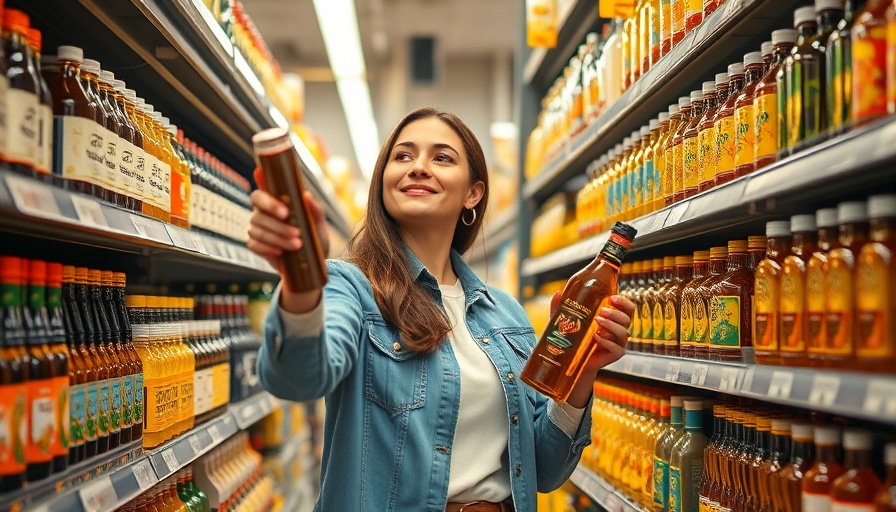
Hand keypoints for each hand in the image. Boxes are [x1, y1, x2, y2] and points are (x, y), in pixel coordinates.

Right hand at [247, 168, 329, 312]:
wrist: (313, 263)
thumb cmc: (314, 238)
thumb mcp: (319, 224)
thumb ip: (315, 210)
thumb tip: (306, 196)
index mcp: (275, 203)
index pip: (261, 192)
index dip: (262, 187)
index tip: (276, 198)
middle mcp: (262, 213)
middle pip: (257, 211)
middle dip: (277, 222)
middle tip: (296, 230)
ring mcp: (257, 229)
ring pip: (257, 229)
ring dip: (278, 237)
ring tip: (297, 244)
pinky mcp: (256, 246)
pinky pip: (254, 244)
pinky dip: (269, 247)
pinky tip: (282, 252)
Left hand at [552, 293, 634, 407]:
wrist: (573, 359)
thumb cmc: (574, 336)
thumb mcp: (567, 320)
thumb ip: (562, 307)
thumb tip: (557, 293)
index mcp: (613, 318)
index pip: (627, 307)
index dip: (623, 301)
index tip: (612, 298)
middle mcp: (618, 329)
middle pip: (627, 318)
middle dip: (615, 313)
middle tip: (601, 311)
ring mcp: (618, 343)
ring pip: (624, 332)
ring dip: (611, 325)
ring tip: (597, 322)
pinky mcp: (615, 355)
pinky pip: (617, 348)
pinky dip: (607, 342)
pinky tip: (596, 337)